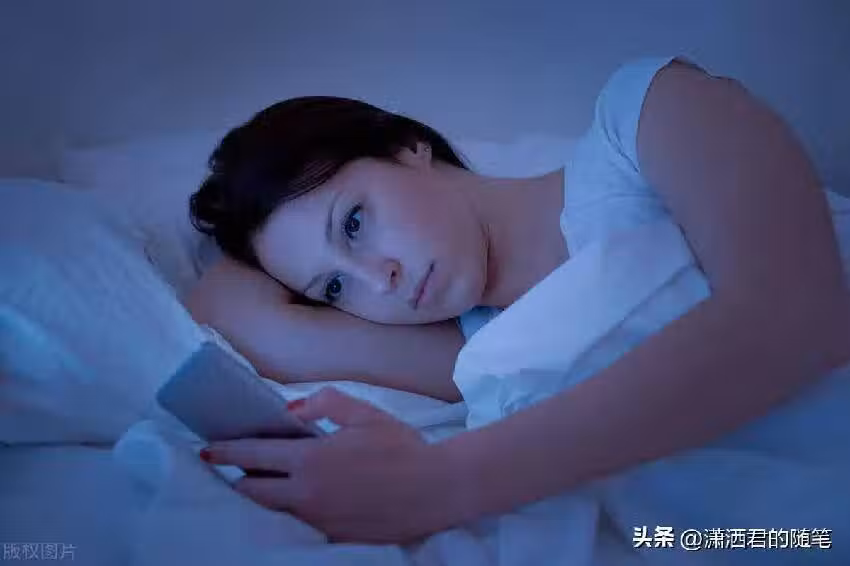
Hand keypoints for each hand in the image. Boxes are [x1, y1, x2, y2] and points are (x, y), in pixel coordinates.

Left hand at [201, 387, 466, 542]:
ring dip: (264, 498)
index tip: (207, 450)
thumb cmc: (401, 447)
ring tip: (261, 486)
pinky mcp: (334, 538)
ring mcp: (319, 521)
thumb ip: (323, 404)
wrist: (437, 489)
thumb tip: (290, 411)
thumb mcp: (365, 413)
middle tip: (231, 470)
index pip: (254, 457)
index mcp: (310, 460)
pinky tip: (301, 504)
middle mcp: (307, 495)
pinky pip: (301, 526)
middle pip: (254, 492)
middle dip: (237, 480)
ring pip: (275, 513)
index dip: (226, 453)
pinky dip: (292, 513)